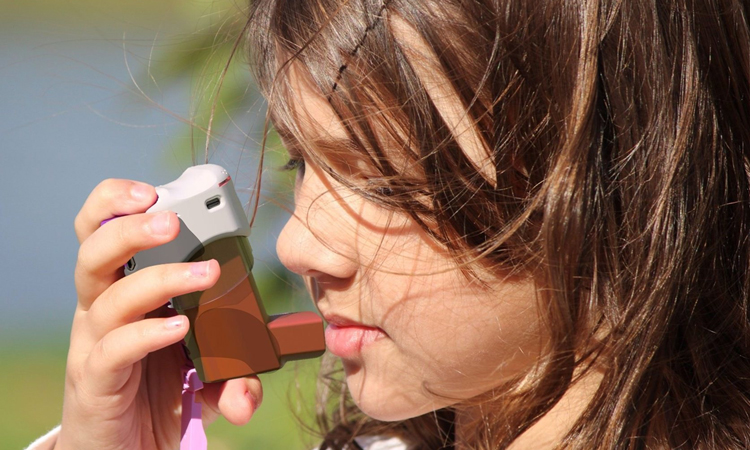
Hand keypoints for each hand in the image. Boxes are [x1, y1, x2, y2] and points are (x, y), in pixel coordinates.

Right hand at [57, 179, 262, 449]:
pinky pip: (114, 349)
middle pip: (94, 252)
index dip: (119, 203)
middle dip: (130, 228)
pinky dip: (147, 334)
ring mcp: (94, 345)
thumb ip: (234, 373)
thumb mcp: (204, 375)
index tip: (156, 189)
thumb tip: (252, 392)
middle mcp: (102, 310)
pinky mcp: (96, 381)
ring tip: (205, 273)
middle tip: (171, 220)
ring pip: (108, 297)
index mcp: (124, 291)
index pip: (105, 232)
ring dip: (158, 279)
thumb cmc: (157, 397)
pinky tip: (179, 327)